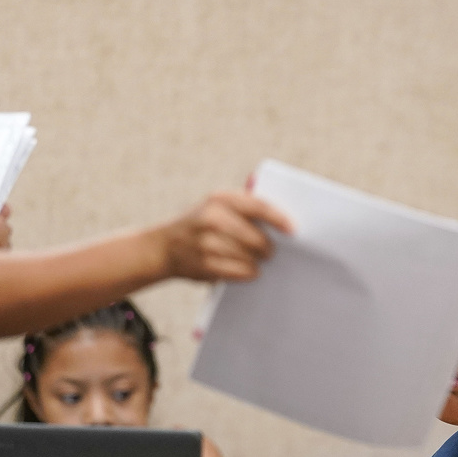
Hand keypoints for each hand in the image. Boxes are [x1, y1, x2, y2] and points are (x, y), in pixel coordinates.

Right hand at [159, 191, 291, 281]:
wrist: (164, 247)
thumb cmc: (200, 224)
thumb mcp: (216, 204)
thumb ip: (243, 199)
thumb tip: (262, 183)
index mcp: (219, 199)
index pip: (258, 207)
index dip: (279, 219)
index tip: (293, 230)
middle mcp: (212, 218)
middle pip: (257, 238)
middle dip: (268, 248)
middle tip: (271, 252)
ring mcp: (207, 243)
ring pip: (250, 258)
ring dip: (258, 262)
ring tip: (257, 261)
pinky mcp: (205, 265)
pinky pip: (239, 272)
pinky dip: (248, 273)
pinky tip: (248, 270)